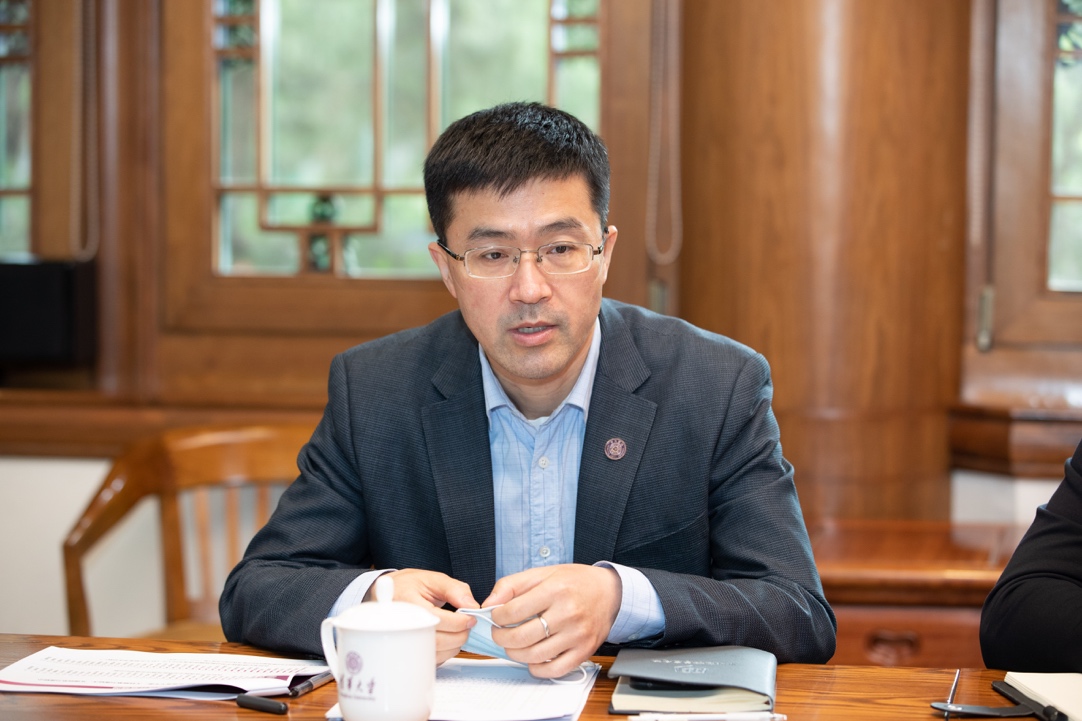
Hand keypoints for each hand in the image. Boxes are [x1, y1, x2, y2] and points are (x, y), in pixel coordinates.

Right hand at [373, 569, 478, 664]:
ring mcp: (402, 640)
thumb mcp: (432, 579)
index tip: (470, 618)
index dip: (458, 622)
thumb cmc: (410, 585)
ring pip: (433, 654)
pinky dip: (444, 653)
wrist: (388, 594)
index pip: (436, 620)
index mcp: (408, 603)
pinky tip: (447, 639)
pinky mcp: (407, 650)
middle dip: (459, 636)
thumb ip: (454, 589)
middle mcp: (402, 624)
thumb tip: (472, 606)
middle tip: (468, 627)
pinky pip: (429, 659)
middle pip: (436, 640)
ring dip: (454, 646)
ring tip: (459, 632)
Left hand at [483, 564, 620, 677]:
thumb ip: (511, 585)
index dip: (497, 617)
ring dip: (515, 654)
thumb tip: (489, 603)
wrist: (610, 591)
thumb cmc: (574, 582)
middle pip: (522, 637)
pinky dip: (537, 668)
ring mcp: (577, 635)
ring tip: (514, 645)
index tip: (497, 617)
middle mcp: (568, 613)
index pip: (514, 611)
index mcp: (555, 590)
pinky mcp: (584, 651)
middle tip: (500, 634)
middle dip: (502, 638)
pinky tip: (532, 658)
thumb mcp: (542, 573)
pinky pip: (554, 669)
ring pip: (535, 655)